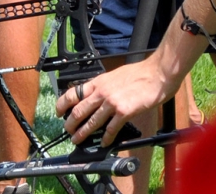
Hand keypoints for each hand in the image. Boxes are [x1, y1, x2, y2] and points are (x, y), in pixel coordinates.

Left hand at [56, 60, 172, 146]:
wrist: (157, 74)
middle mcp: (102, 92)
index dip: (62, 104)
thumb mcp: (114, 76)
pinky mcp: (124, 111)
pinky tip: (104, 143)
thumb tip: (97, 95)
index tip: (59, 112)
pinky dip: (106, 138)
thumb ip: (104, 86)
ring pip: (92, 121)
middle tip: (68, 131)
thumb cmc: (140, 73)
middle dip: (70, 123)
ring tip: (78, 140)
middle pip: (79, 110)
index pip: (73, 93)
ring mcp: (112, 102)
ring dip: (83, 133)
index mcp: (98, 82)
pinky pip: (111, 128)